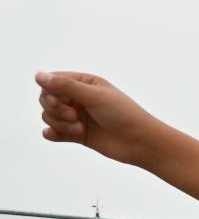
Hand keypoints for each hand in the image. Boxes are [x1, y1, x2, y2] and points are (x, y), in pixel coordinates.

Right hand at [36, 72, 165, 162]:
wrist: (141, 142)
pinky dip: (53, 133)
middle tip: (74, 116)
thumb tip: (38, 76)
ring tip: (79, 128)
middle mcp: (78, 98)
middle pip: (47, 99)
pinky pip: (54, 132)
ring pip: (49, 116)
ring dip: (59, 123)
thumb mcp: (95, 96)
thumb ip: (66, 86)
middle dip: (55, 109)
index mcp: (84, 83)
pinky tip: (57, 135)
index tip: (59, 102)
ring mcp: (77, 116)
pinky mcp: (77, 134)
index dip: (49, 92)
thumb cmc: (124, 115)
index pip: (52, 82)